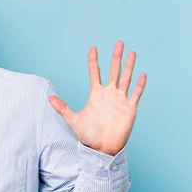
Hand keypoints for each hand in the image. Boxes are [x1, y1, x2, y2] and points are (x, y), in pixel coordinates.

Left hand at [48, 41, 146, 155]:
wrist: (101, 148)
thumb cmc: (87, 135)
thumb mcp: (72, 119)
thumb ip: (62, 107)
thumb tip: (48, 98)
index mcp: (96, 94)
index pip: (95, 73)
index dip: (93, 61)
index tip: (93, 48)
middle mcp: (109, 94)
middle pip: (113, 71)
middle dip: (116, 57)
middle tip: (119, 42)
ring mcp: (120, 100)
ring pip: (126, 79)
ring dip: (129, 66)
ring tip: (132, 53)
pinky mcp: (129, 109)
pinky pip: (136, 94)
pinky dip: (140, 85)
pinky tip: (143, 74)